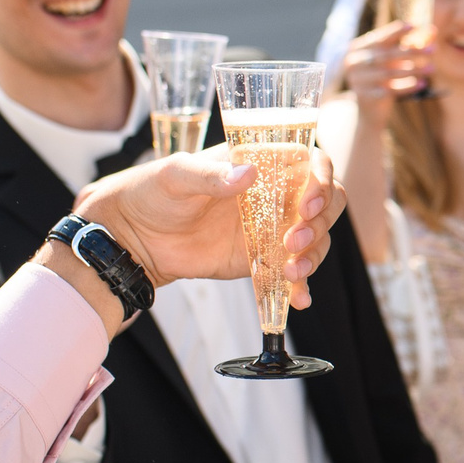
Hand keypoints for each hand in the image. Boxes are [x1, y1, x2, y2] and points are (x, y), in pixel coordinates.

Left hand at [75, 147, 344, 297]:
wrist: (136, 237)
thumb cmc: (153, 192)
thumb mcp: (176, 175)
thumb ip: (210, 174)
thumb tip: (248, 174)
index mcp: (261, 163)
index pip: (310, 163)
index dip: (321, 181)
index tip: (308, 204)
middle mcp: (275, 194)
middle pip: (326, 202)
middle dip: (321, 222)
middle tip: (294, 240)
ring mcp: (272, 228)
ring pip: (316, 238)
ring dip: (314, 254)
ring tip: (291, 270)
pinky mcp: (263, 259)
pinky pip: (294, 272)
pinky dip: (301, 287)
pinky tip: (298, 299)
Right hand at [342, 20, 430, 126]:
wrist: (370, 111)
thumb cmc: (384, 77)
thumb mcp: (395, 59)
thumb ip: (412, 43)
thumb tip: (433, 30)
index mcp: (357, 48)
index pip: (380, 38)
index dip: (396, 31)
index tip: (415, 26)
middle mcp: (353, 62)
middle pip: (386, 55)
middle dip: (411, 51)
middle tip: (433, 50)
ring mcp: (357, 80)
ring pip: (389, 73)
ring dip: (413, 70)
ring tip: (431, 68)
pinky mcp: (365, 97)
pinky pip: (390, 90)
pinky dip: (407, 87)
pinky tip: (422, 84)